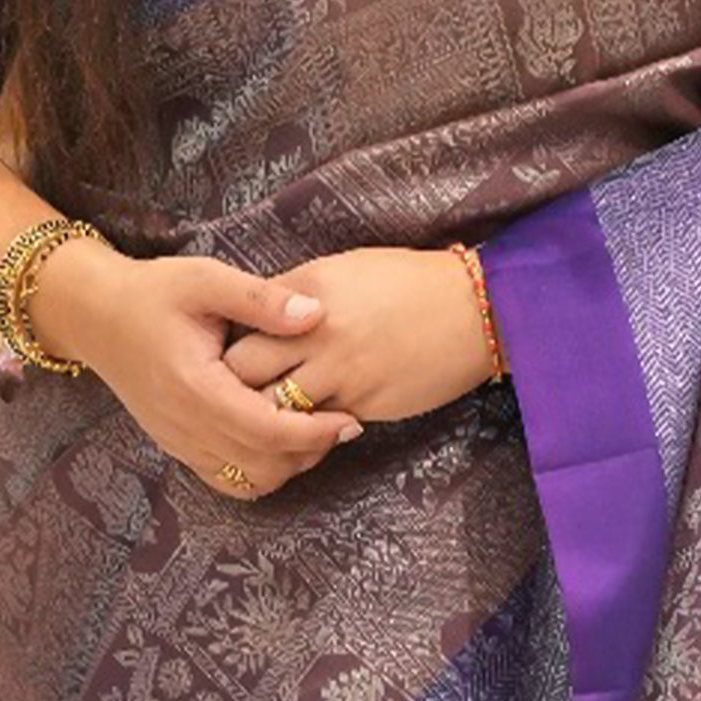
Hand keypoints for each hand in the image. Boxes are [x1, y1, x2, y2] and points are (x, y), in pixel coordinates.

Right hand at [30, 233, 360, 499]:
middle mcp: (185, 425)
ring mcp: (179, 441)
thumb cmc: (153, 292)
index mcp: (195, 386)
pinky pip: (227, 479)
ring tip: (314, 431)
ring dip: (288, 464)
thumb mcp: (205, 279)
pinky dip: (261, 470)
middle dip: (310, 451)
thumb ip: (261, 299)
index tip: (350, 420)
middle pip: (262, 464)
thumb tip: (316, 314)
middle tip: (342, 423)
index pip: (265, 430)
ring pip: (247, 480)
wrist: (96, 315)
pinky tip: (279, 440)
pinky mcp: (178, 446)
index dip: (314, 433)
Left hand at [217, 245, 498, 425]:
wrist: (476, 310)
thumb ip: (299, 293)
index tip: (225, 351)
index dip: (228, 339)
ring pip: (271, 408)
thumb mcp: (346, 270)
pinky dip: (303, 430)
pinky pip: (314, 426)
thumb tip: (261, 317)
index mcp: (307, 289)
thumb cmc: (411, 284)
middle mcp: (315, 330)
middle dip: (231, 384)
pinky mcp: (362, 403)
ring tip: (260, 420)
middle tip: (229, 394)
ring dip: (264, 417)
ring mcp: (338, 371)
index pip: (240, 319)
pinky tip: (302, 429)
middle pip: (242, 368)